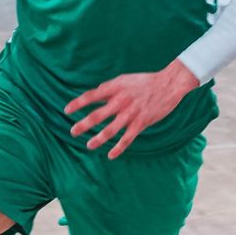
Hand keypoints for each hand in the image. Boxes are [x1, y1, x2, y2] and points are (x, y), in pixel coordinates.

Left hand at [66, 60, 199, 158]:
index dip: (78, 103)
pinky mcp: (141, 123)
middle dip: (83, 125)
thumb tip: (97, 92)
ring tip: (89, 145)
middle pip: (97, 115)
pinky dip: (118, 148)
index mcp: (115, 88)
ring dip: (98, 139)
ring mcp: (131, 113)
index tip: (66, 111)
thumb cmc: (145, 81)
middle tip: (72, 132)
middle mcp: (121, 101)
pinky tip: (110, 155)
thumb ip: (110, 87)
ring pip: (110, 130)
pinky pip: (127, 138)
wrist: (169, 84)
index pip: (92, 96)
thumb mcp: (125, 79)